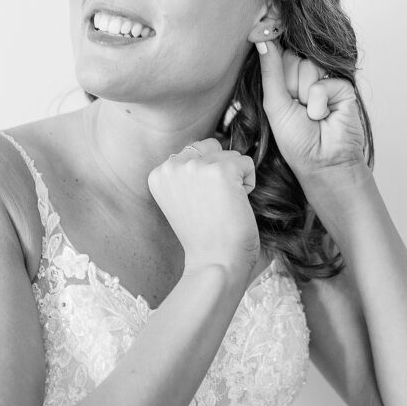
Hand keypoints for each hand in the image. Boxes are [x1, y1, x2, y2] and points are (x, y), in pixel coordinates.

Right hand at [147, 138, 259, 274]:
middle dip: (220, 171)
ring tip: (223, 207)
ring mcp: (195, 166)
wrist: (214, 262)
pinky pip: (246, 163)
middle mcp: (172, 165)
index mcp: (158, 173)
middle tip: (214, 205)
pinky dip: (248, 184)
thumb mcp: (182, 199)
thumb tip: (212, 143)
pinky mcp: (221, 170)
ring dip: (234, 179)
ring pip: (230, 155)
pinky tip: (236, 206)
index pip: (194, 151)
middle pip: (211, 147)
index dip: (206, 177)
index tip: (201, 205)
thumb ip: (186, 173)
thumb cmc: (204, 236)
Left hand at [255, 39, 365, 179]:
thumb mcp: (275, 104)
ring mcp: (324, 79)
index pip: (277, 53)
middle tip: (296, 107)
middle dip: (290, 85)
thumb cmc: (297, 141)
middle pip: (292, 57)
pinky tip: (324, 116)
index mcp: (285, 80)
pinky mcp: (342, 86)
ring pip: (308, 66)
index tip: (273, 72)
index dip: (274, 60)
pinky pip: (324, 82)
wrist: (324, 162)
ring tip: (310, 115)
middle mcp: (305, 77)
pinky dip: (319, 103)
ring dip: (304, 96)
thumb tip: (262, 38)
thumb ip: (270, 70)